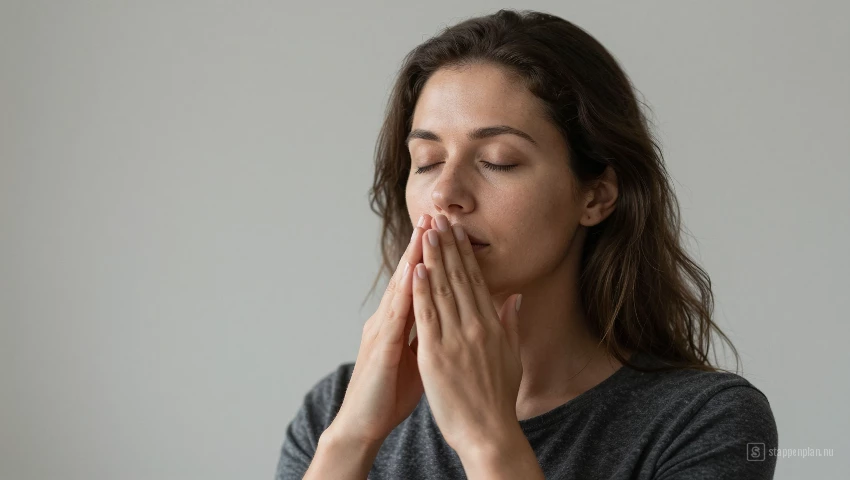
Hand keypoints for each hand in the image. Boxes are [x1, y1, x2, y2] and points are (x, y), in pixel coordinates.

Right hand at [327, 214, 432, 445]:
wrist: (363, 423)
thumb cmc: (391, 392)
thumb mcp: (419, 357)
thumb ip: (433, 334)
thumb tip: (452, 317)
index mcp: (400, 322)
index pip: (420, 282)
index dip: (433, 256)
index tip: (448, 231)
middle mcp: (388, 319)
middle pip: (407, 276)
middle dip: (422, 246)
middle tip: (435, 215)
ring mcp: (381, 331)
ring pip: (399, 288)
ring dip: (411, 259)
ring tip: (424, 233)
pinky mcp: (380, 348)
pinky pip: (394, 317)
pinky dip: (404, 294)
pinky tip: (413, 276)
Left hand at [411, 213, 523, 451]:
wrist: (488, 432)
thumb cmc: (497, 398)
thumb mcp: (511, 357)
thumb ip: (510, 324)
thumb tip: (514, 298)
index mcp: (492, 326)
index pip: (476, 281)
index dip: (465, 253)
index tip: (458, 231)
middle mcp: (475, 327)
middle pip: (459, 278)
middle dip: (448, 246)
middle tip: (440, 219)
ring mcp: (455, 339)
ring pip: (442, 290)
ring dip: (433, 258)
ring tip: (426, 232)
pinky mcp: (435, 354)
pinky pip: (426, 316)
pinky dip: (421, 290)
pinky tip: (415, 269)